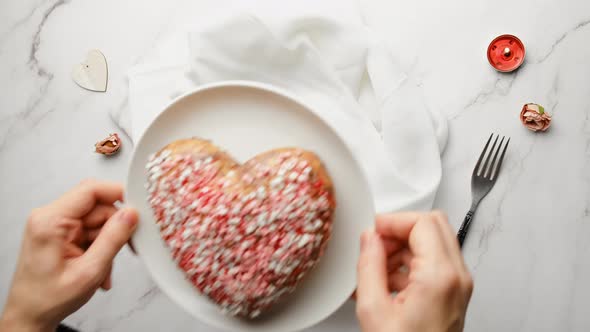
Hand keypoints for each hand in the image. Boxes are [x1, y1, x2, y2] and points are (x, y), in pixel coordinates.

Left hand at [0, 180, 137, 331]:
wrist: (30, 316)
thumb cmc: (47, 299)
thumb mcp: (89, 271)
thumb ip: (113, 239)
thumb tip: (130, 215)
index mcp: (50, 221)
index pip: (90, 190)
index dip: (118, 193)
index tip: (138, 206)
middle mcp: (50, 218)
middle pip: (98, 207)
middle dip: (115, 229)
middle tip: (127, 248)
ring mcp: (55, 226)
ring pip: (98, 221)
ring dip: (108, 244)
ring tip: (104, 268)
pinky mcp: (61, 234)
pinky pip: (91, 232)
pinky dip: (100, 249)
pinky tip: (98, 267)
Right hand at [355, 212, 472, 331]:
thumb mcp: (374, 310)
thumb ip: (369, 266)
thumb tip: (368, 239)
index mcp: (440, 276)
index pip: (421, 222)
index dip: (392, 221)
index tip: (373, 231)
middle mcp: (457, 277)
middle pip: (433, 225)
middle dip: (400, 230)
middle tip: (376, 245)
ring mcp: (459, 285)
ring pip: (434, 242)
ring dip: (404, 247)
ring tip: (377, 268)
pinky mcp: (454, 294)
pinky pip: (435, 262)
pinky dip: (411, 263)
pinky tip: (387, 282)